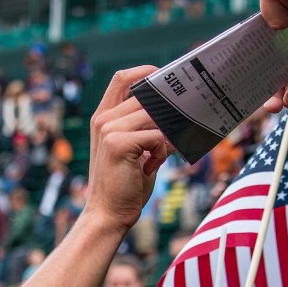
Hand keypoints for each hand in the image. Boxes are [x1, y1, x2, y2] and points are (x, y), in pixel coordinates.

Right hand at [85, 67, 171, 232]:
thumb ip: (147, 128)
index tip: (168, 83)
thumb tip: (177, 112)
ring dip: (167, 134)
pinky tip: (153, 165)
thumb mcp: (135, 149)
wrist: (109, 213)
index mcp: (103, 117)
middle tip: (184, 122)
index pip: (122, 77)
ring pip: (154, 116)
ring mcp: (108, 130)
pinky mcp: (118, 144)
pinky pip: (156, 135)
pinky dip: (162, 149)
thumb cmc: (126, 183)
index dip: (147, 73)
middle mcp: (103, 120)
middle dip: (169, 109)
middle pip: (145, 96)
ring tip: (163, 154)